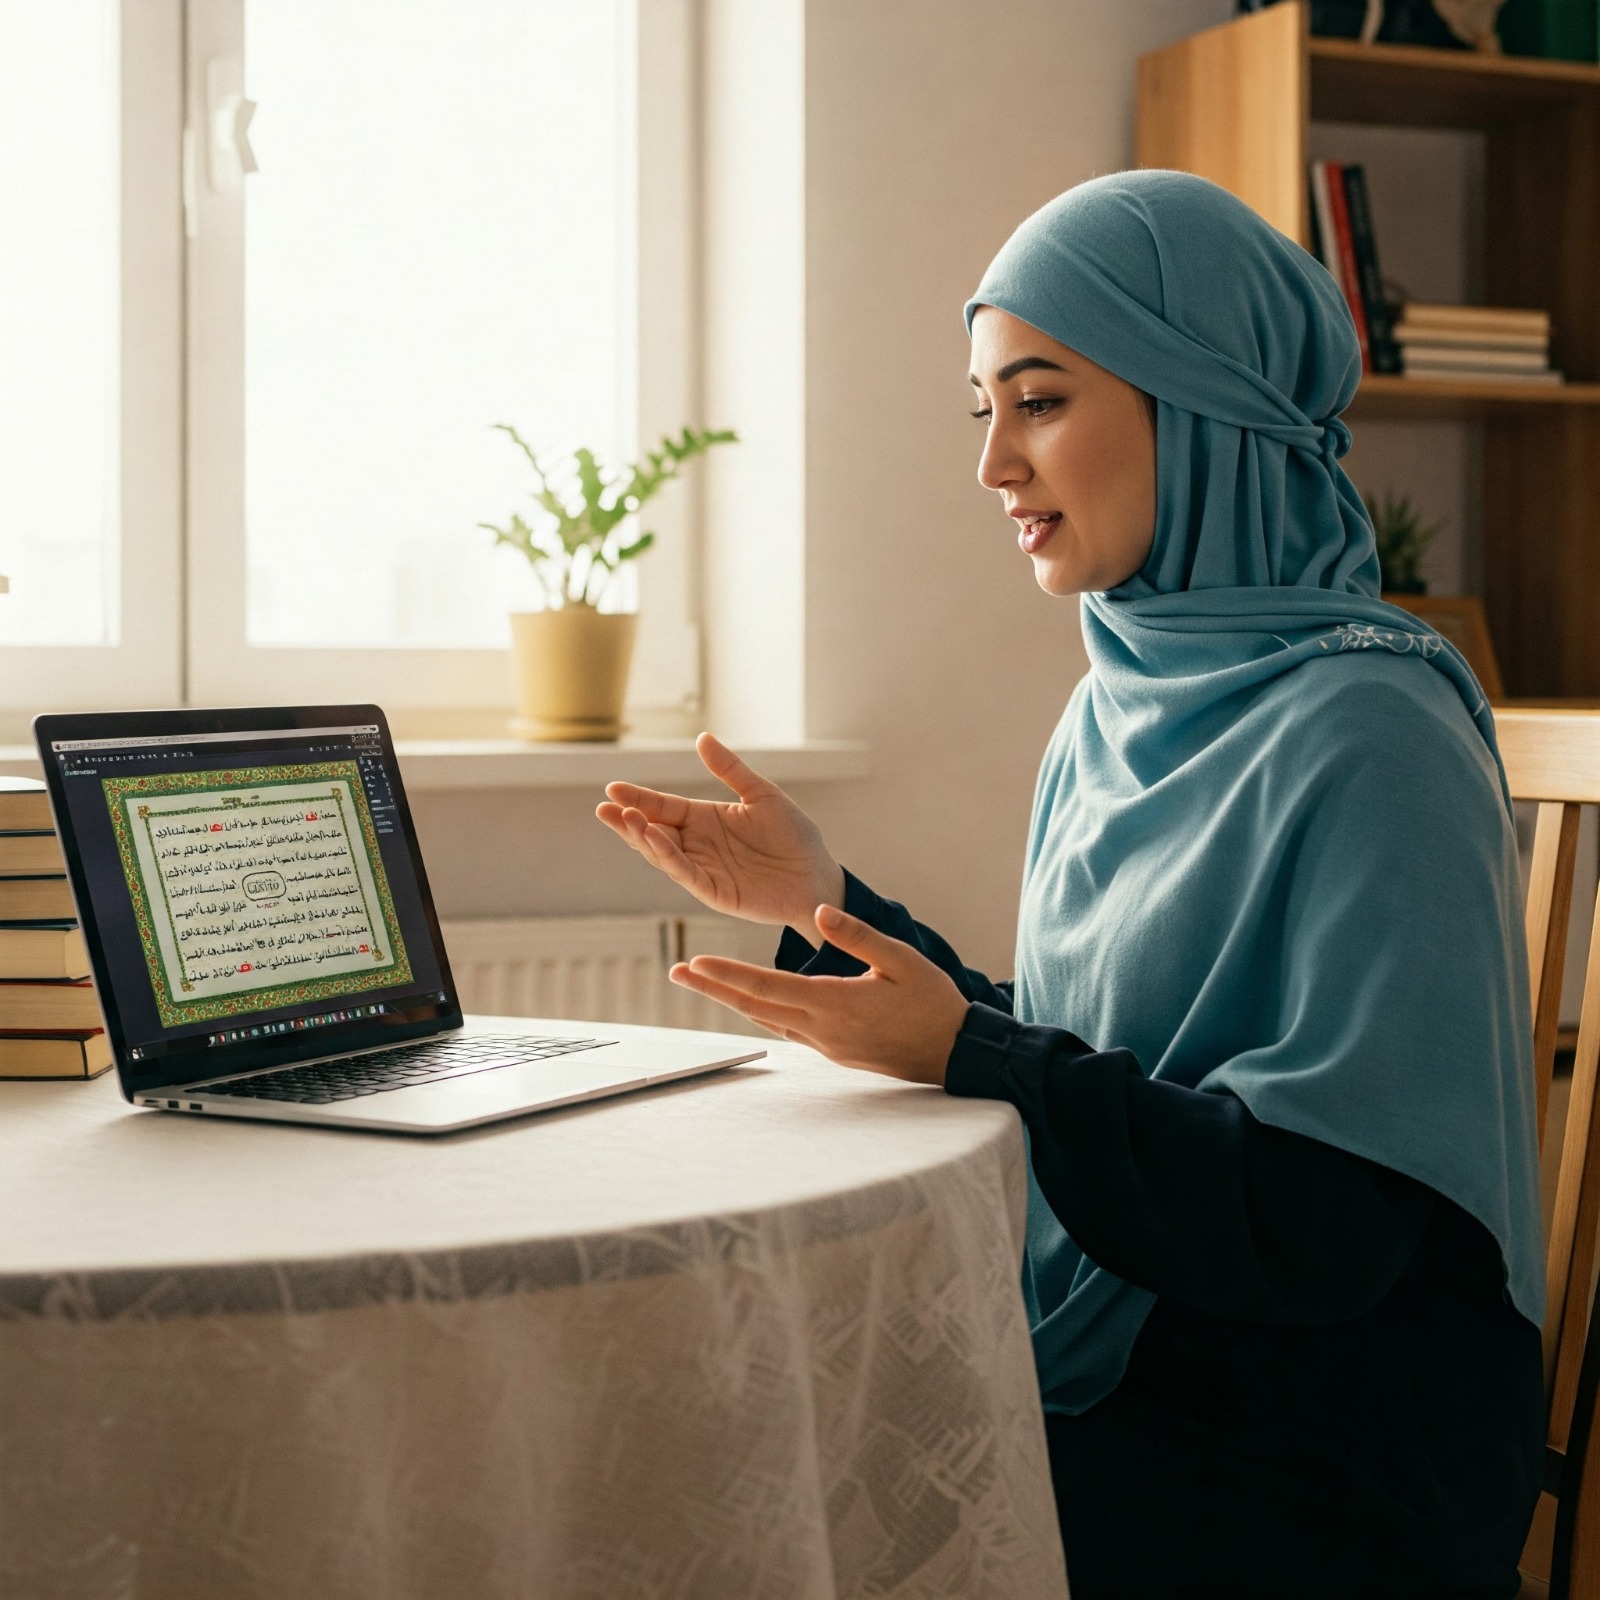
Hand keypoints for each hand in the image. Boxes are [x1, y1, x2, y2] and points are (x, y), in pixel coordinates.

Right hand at [596, 732, 844, 927]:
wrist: (818, 875)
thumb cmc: (793, 836)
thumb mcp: (761, 794)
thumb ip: (730, 770)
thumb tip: (702, 737)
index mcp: (705, 819)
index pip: (663, 806)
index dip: (638, 798)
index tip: (612, 787)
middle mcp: (698, 845)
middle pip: (654, 831)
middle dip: (628, 821)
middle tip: (604, 807)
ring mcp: (704, 870)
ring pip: (664, 855)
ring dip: (643, 839)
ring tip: (625, 820)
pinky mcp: (716, 892)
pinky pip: (687, 875)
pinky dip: (669, 859)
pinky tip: (656, 840)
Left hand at [668, 903, 969, 1086]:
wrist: (957, 1054)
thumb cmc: (934, 1003)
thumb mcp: (903, 959)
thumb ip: (858, 936)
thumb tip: (821, 912)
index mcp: (834, 1003)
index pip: (768, 986)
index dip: (728, 975)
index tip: (694, 963)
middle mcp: (821, 1029)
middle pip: (754, 1007)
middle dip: (713, 988)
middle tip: (675, 973)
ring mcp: (826, 1045)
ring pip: (767, 1020)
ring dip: (732, 1000)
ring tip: (702, 983)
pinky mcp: (834, 1051)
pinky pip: (786, 1029)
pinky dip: (762, 1012)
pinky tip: (751, 1002)